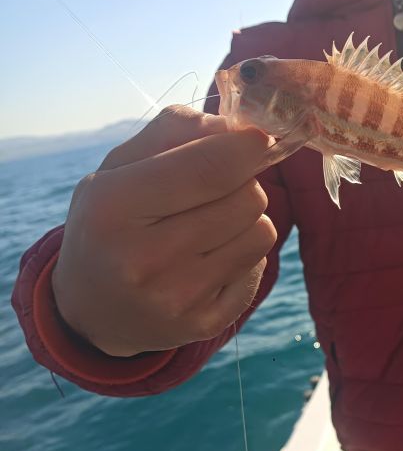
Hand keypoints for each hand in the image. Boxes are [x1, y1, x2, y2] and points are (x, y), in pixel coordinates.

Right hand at [52, 106, 276, 356]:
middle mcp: (144, 259)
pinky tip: (209, 260)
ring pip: (262, 232)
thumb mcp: (120, 167)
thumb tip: (236, 127)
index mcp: (113, 207)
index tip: (257, 137)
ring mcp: (177, 297)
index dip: (246, 146)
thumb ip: (173, 132)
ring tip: (211, 225)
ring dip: (247, 220)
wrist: (92, 311)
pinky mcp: (205, 323)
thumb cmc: (111, 223)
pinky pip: (258, 266)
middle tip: (215, 191)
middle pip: (248, 198)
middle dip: (242, 184)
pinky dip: (244, 255)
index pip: (209, 168)